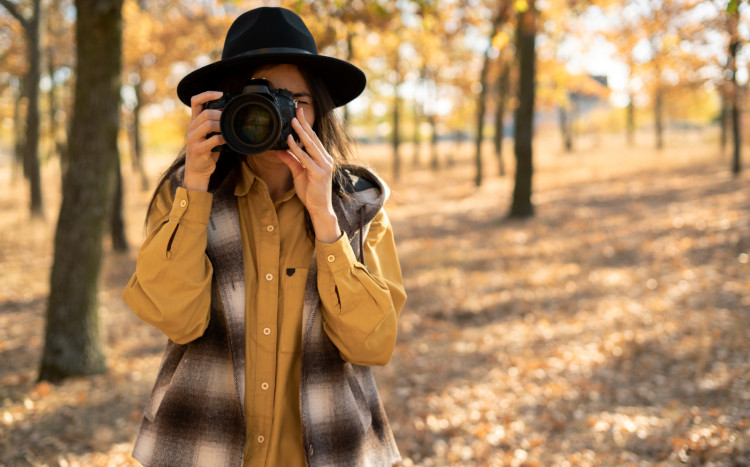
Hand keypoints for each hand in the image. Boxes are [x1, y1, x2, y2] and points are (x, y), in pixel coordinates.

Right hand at [185, 91, 225, 190]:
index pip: (195, 101)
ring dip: (222, 125)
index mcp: (194, 123)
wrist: (197, 171)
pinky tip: (227, 140)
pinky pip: (213, 140)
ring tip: (228, 129)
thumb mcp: (208, 135)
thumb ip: (215, 125)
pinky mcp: (198, 150)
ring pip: (208, 124)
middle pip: (205, 113)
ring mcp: (193, 139)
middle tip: (230, 118)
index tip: (220, 94)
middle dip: (220, 113)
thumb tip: (230, 114)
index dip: (207, 94)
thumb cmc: (206, 152)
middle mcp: (191, 129)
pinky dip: (223, 138)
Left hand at [277, 107, 341, 242]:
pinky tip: (290, 141)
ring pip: (310, 145)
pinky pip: (305, 158)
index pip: (313, 139)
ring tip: (293, 121)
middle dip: (304, 124)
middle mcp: (325, 159)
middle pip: (313, 138)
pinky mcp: (319, 173)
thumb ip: (290, 160)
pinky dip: (297, 149)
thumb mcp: (298, 173)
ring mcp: (324, 166)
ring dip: (301, 132)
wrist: (319, 208)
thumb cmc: (311, 192)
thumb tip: (279, 150)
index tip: (299, 114)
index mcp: (322, 158)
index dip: (306, 126)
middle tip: (297, 110)